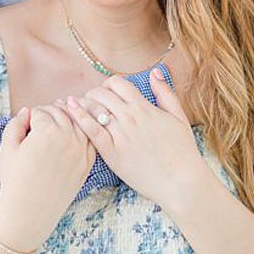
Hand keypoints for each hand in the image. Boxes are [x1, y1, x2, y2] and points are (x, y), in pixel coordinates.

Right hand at [0, 101, 93, 250]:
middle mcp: (67, 136)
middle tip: (40, 121)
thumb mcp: (7, 149)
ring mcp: (80, 150)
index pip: (40, 111)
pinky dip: (82, 132)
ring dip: (67, 118)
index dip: (30, 116)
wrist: (29, 215)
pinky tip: (72, 134)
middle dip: (48, 113)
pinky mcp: (87, 163)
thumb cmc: (15, 182)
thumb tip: (27, 111)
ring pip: (77, 121)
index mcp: (46, 130)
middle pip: (60, 111)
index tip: (26, 125)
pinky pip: (89, 138)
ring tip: (56, 124)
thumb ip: (16, 123)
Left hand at [62, 70, 206, 210]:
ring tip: (79, 105)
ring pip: (94, 109)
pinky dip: (79, 118)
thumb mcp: (178, 116)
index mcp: (144, 107)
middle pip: (103, 94)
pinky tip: (70, 109)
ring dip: (84, 103)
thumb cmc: (182, 150)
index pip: (118, 83)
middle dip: (95, 93)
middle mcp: (130, 118)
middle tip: (94, 101)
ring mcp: (120, 136)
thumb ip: (165, 92)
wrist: (180, 182)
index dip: (110, 84)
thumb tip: (154, 72)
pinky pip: (92, 131)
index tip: (109, 92)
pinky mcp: (112, 154)